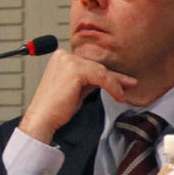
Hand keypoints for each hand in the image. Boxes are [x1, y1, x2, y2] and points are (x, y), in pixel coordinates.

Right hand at [19, 49, 135, 144]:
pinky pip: (100, 77)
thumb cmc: (56, 107)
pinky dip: (111, 86)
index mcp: (62, 57)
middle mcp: (64, 56)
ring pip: (101, 71)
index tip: (122, 81)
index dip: (108, 74)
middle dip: (115, 77)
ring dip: (115, 84)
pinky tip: (117, 95)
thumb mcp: (77, 88)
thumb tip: (107, 78)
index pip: (91, 64)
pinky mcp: (74, 70)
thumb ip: (89, 80)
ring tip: (121, 95)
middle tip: (130, 83)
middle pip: (97, 66)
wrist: (43, 118)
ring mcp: (68, 61)